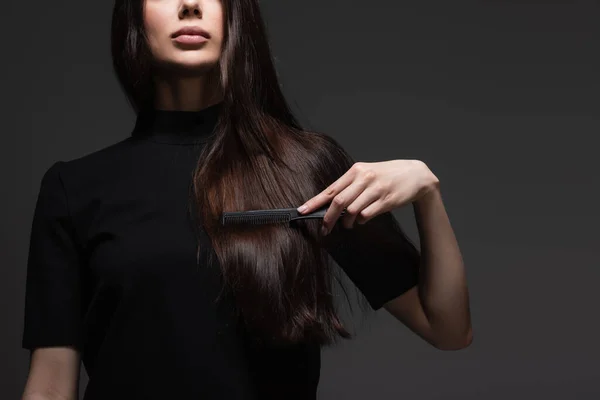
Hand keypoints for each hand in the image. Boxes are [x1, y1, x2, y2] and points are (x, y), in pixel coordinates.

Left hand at [297, 160, 438, 234]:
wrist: (416, 175)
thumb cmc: (387, 175)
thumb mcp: (367, 174)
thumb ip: (350, 186)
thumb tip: (329, 204)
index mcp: (356, 171)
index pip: (331, 189)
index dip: (315, 202)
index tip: (302, 211)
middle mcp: (364, 178)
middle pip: (338, 201)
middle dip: (328, 218)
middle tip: (324, 229)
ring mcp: (376, 189)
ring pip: (352, 211)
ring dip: (347, 222)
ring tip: (348, 225)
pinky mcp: (387, 200)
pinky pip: (367, 215)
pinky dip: (361, 221)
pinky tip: (362, 220)